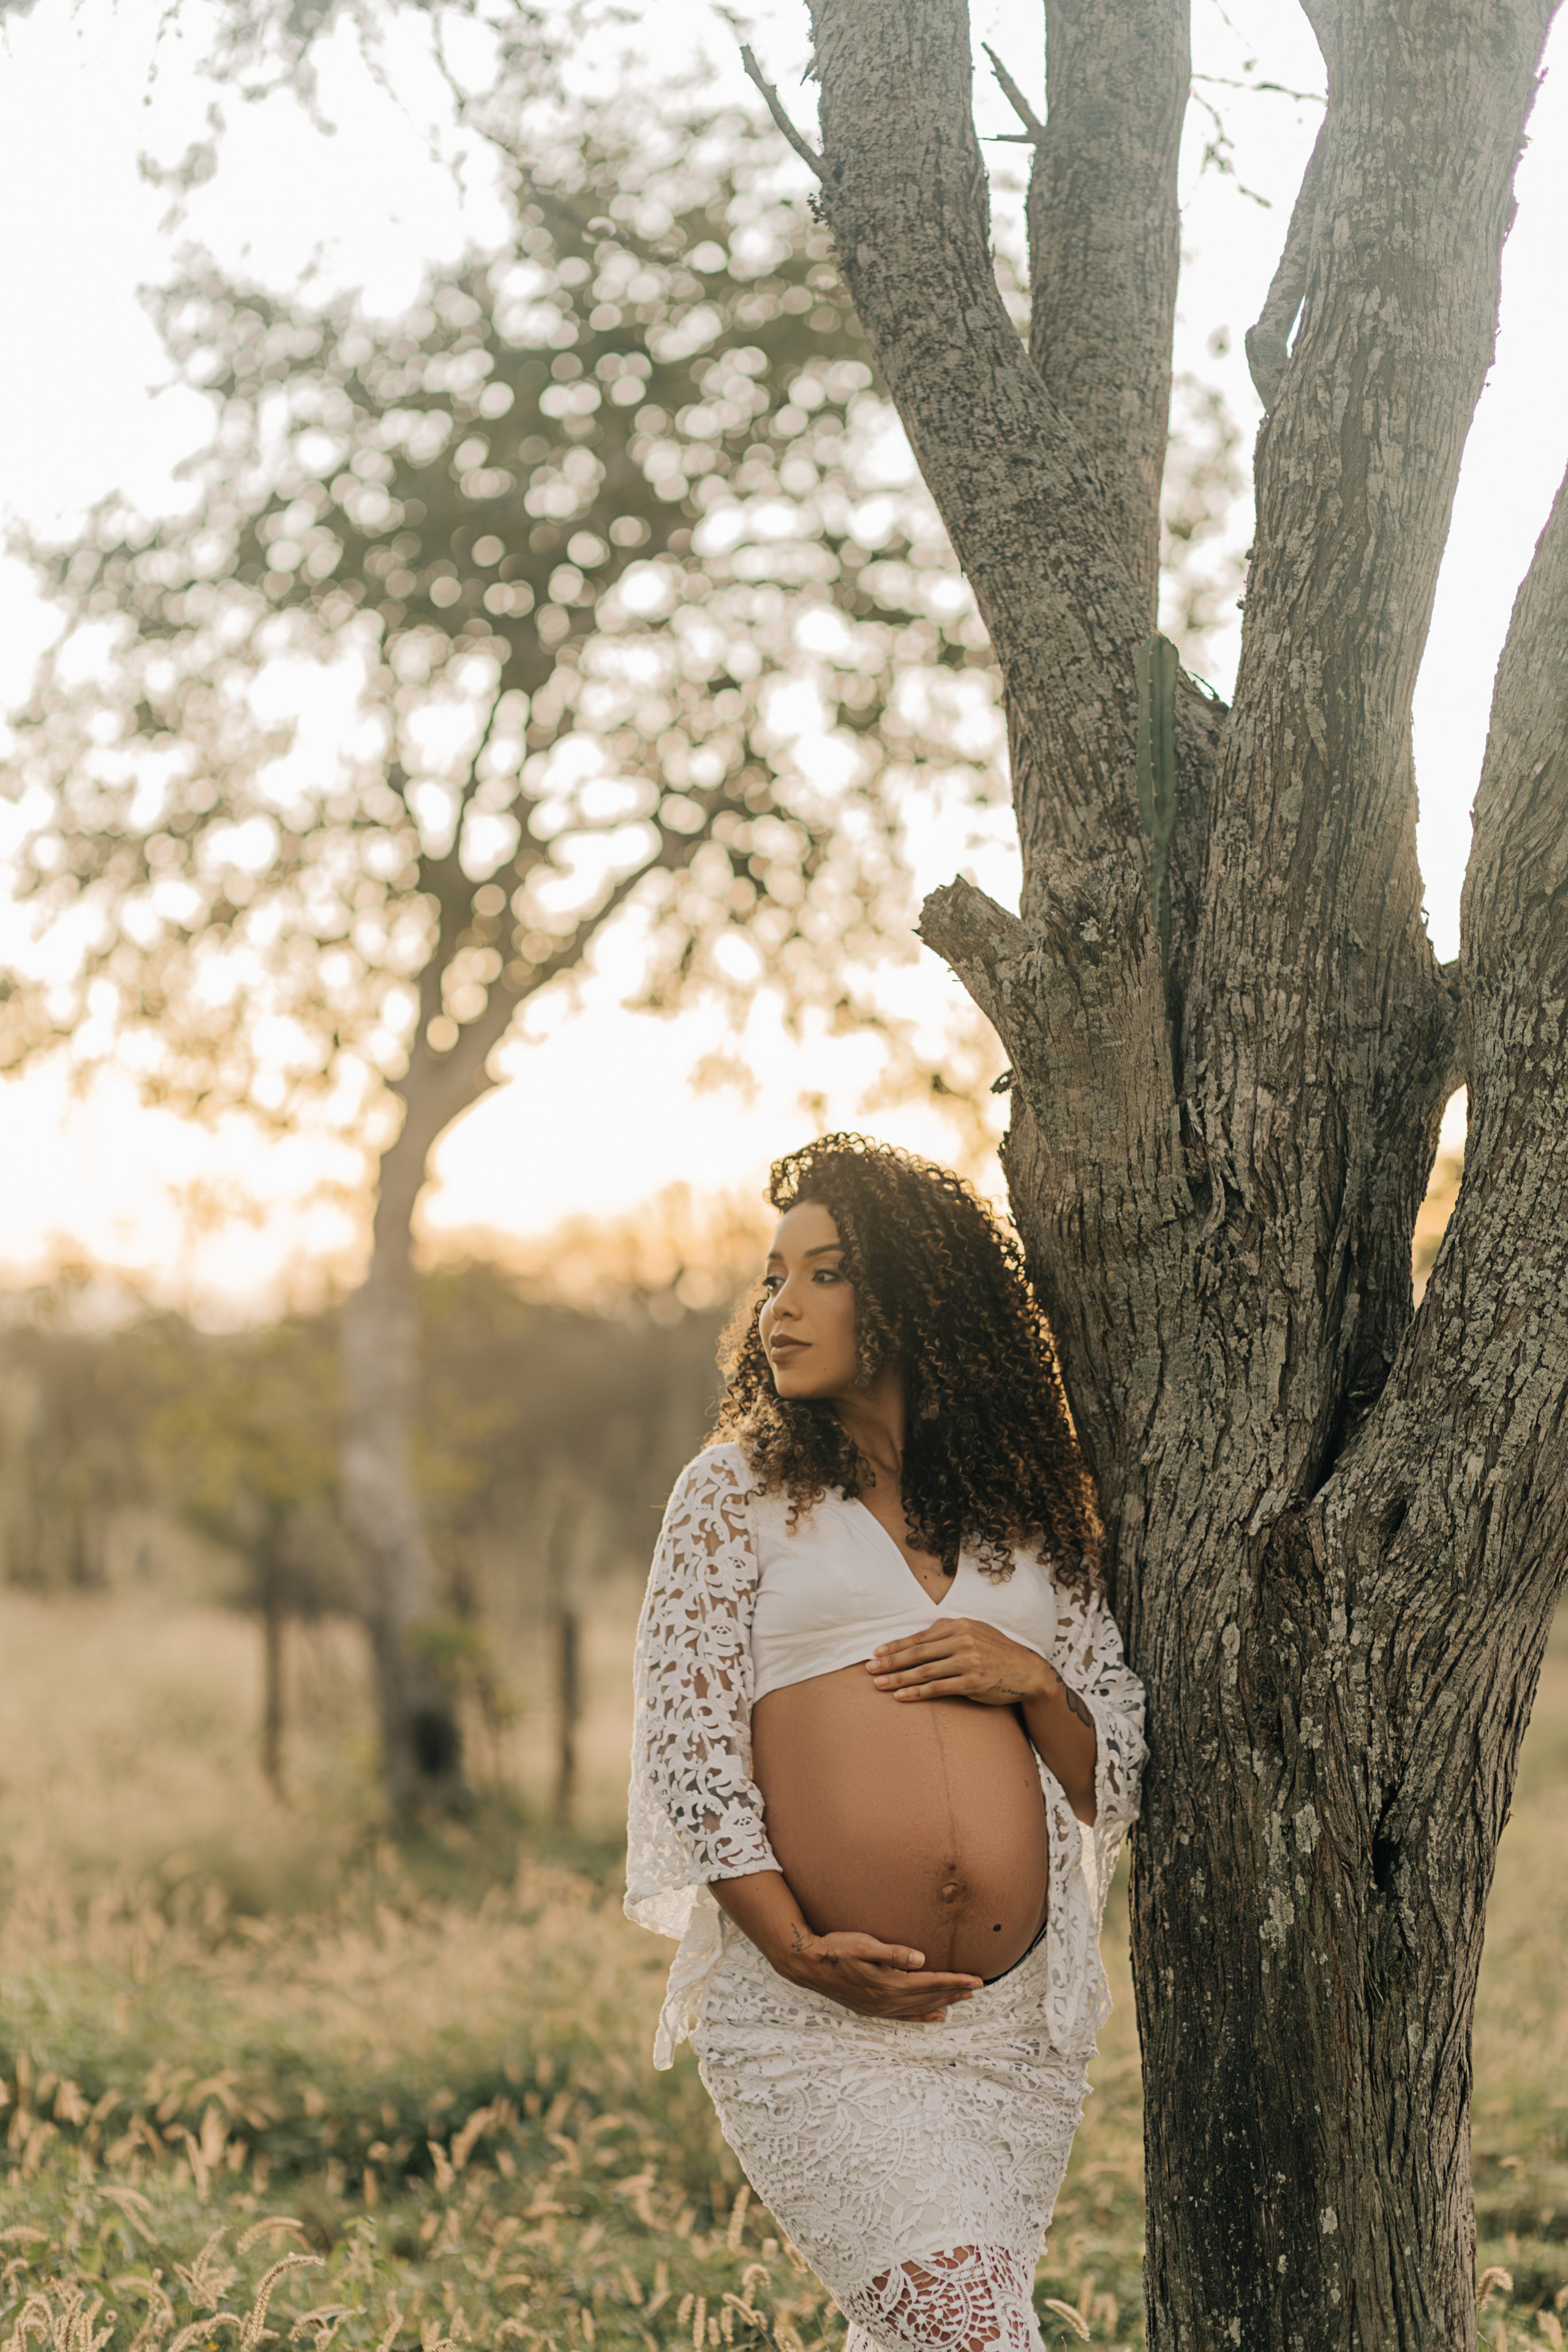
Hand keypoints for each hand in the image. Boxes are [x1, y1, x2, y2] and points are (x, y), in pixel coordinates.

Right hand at [774, 1926, 983, 2021]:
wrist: (808, 1964)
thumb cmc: (836, 1948)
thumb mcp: (864, 1944)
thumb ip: (894, 1953)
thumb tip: (922, 1959)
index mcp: (889, 1983)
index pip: (930, 1982)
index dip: (955, 1981)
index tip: (976, 1980)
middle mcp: (887, 2000)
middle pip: (929, 1996)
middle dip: (954, 1992)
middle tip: (976, 1988)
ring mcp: (879, 2008)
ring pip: (919, 2007)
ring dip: (942, 2002)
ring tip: (961, 2000)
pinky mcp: (872, 2009)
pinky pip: (904, 2017)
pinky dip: (922, 2017)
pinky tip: (934, 2016)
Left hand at [866, 1617, 1055, 1706]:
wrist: (1027, 1672)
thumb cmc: (998, 1652)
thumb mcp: (975, 1633)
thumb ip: (949, 1634)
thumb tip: (918, 1640)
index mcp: (960, 1626)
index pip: (920, 1637)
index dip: (895, 1645)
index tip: (876, 1653)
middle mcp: (962, 1640)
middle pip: (917, 1652)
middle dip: (890, 1661)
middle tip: (869, 1669)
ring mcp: (967, 1661)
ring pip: (923, 1671)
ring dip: (898, 1678)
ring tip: (879, 1684)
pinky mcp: (971, 1682)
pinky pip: (937, 1688)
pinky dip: (916, 1692)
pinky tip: (901, 1696)